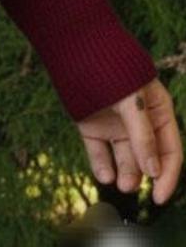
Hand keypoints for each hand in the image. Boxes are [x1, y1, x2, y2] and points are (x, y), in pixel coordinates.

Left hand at [76, 77, 181, 204]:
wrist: (76, 48)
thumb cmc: (113, 69)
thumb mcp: (133, 101)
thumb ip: (143, 135)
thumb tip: (154, 171)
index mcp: (158, 113)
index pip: (170, 151)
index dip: (168, 175)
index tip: (158, 197)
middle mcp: (138, 123)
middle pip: (147, 159)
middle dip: (140, 176)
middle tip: (128, 187)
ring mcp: (115, 126)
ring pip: (123, 158)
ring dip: (123, 174)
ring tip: (117, 183)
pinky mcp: (93, 127)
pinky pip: (99, 152)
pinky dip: (101, 166)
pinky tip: (103, 175)